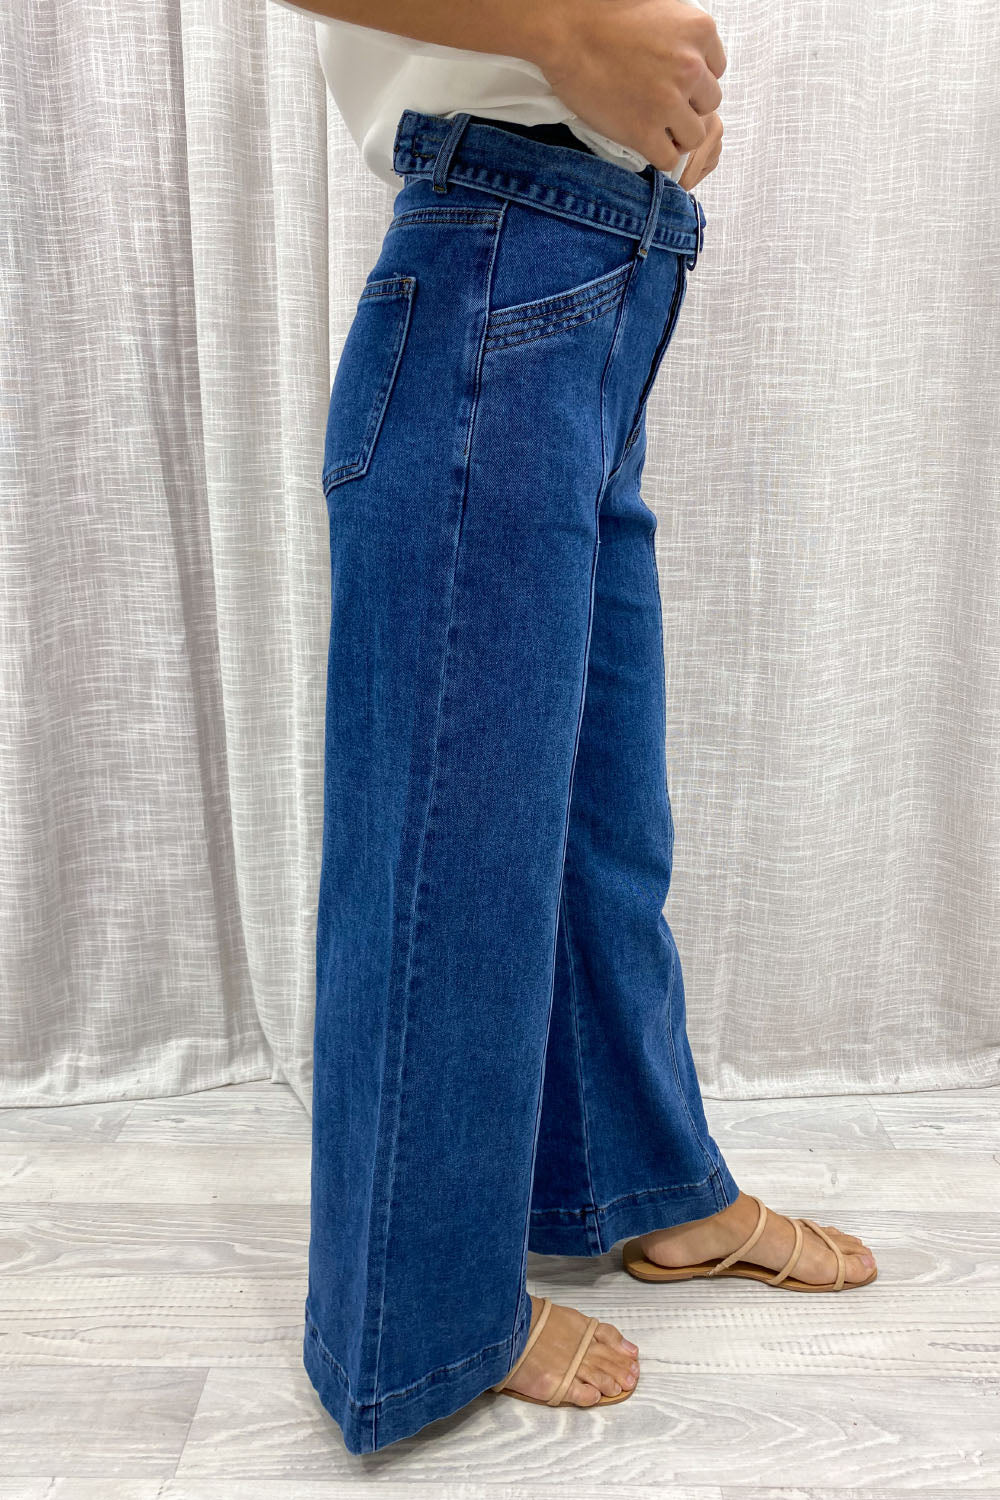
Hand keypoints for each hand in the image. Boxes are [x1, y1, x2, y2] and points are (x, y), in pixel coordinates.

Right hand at [531, 0, 726, 177]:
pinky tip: (644, 142)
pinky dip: (658, 156)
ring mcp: (668, 102)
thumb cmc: (603, 14)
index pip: (716, 70)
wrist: (566, 30)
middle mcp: (691, 66)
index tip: (673, 83)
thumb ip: (680, 34)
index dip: (695, 81)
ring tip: (654, 127)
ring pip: (694, 136)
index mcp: (699, 31)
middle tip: (660, 104)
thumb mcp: (658, 7)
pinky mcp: (643, 131)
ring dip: (677, 135)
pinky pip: (667, 159)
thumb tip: (683, 55)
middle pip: (709, 104)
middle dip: (688, 107)